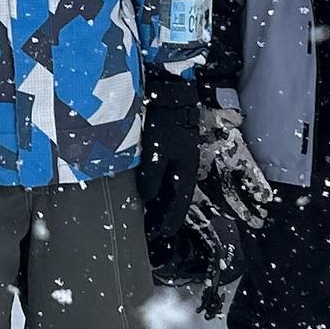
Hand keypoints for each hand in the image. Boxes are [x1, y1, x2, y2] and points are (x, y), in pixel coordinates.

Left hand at [138, 71, 201, 256]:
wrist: (171, 93)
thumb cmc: (166, 122)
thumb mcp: (157, 151)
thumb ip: (152, 176)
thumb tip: (147, 197)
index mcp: (185, 172)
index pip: (179, 204)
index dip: (170, 221)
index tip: (162, 235)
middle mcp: (184, 168)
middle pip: (174, 198)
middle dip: (163, 213)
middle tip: (150, 229)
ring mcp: (177, 158)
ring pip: (168, 186)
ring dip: (158, 201)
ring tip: (145, 213)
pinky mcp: (168, 147)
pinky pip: (162, 174)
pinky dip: (154, 185)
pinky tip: (144, 187)